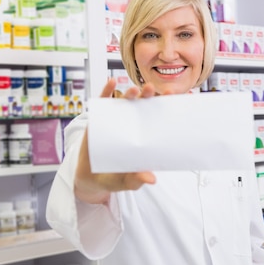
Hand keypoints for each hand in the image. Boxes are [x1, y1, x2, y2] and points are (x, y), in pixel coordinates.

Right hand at [74, 78, 156, 203]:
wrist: (91, 179)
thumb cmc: (113, 178)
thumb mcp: (126, 181)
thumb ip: (136, 180)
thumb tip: (151, 180)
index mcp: (143, 137)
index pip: (156, 118)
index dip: (164, 106)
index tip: (172, 95)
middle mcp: (131, 125)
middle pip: (142, 106)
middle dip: (147, 95)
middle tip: (151, 89)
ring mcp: (115, 121)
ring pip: (124, 103)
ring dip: (129, 93)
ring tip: (133, 90)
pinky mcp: (99, 121)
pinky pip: (103, 103)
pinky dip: (107, 91)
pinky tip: (111, 82)